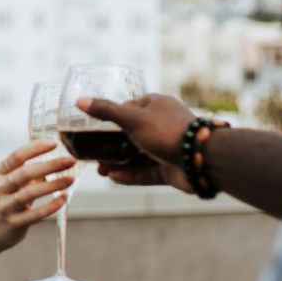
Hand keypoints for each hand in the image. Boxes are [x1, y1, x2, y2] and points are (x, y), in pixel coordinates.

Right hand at [0, 141, 74, 250]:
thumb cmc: (4, 202)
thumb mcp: (8, 183)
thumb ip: (28, 173)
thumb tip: (55, 161)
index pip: (17, 156)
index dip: (36, 148)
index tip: (54, 143)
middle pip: (25, 173)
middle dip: (50, 165)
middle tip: (70, 160)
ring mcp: (5, 207)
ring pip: (30, 193)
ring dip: (53, 185)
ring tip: (71, 179)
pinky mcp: (14, 223)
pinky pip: (36, 214)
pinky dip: (51, 206)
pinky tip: (64, 198)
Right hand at [76, 94, 196, 193]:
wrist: (201, 159)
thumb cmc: (168, 132)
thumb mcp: (132, 119)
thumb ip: (106, 111)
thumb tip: (80, 101)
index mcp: (156, 106)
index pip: (129, 108)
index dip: (111, 118)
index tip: (94, 128)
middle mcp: (162, 125)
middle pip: (131, 135)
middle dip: (111, 146)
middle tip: (94, 155)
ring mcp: (166, 148)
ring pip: (138, 156)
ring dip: (118, 163)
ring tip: (100, 170)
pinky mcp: (170, 168)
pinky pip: (146, 172)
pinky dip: (130, 175)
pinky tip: (114, 178)